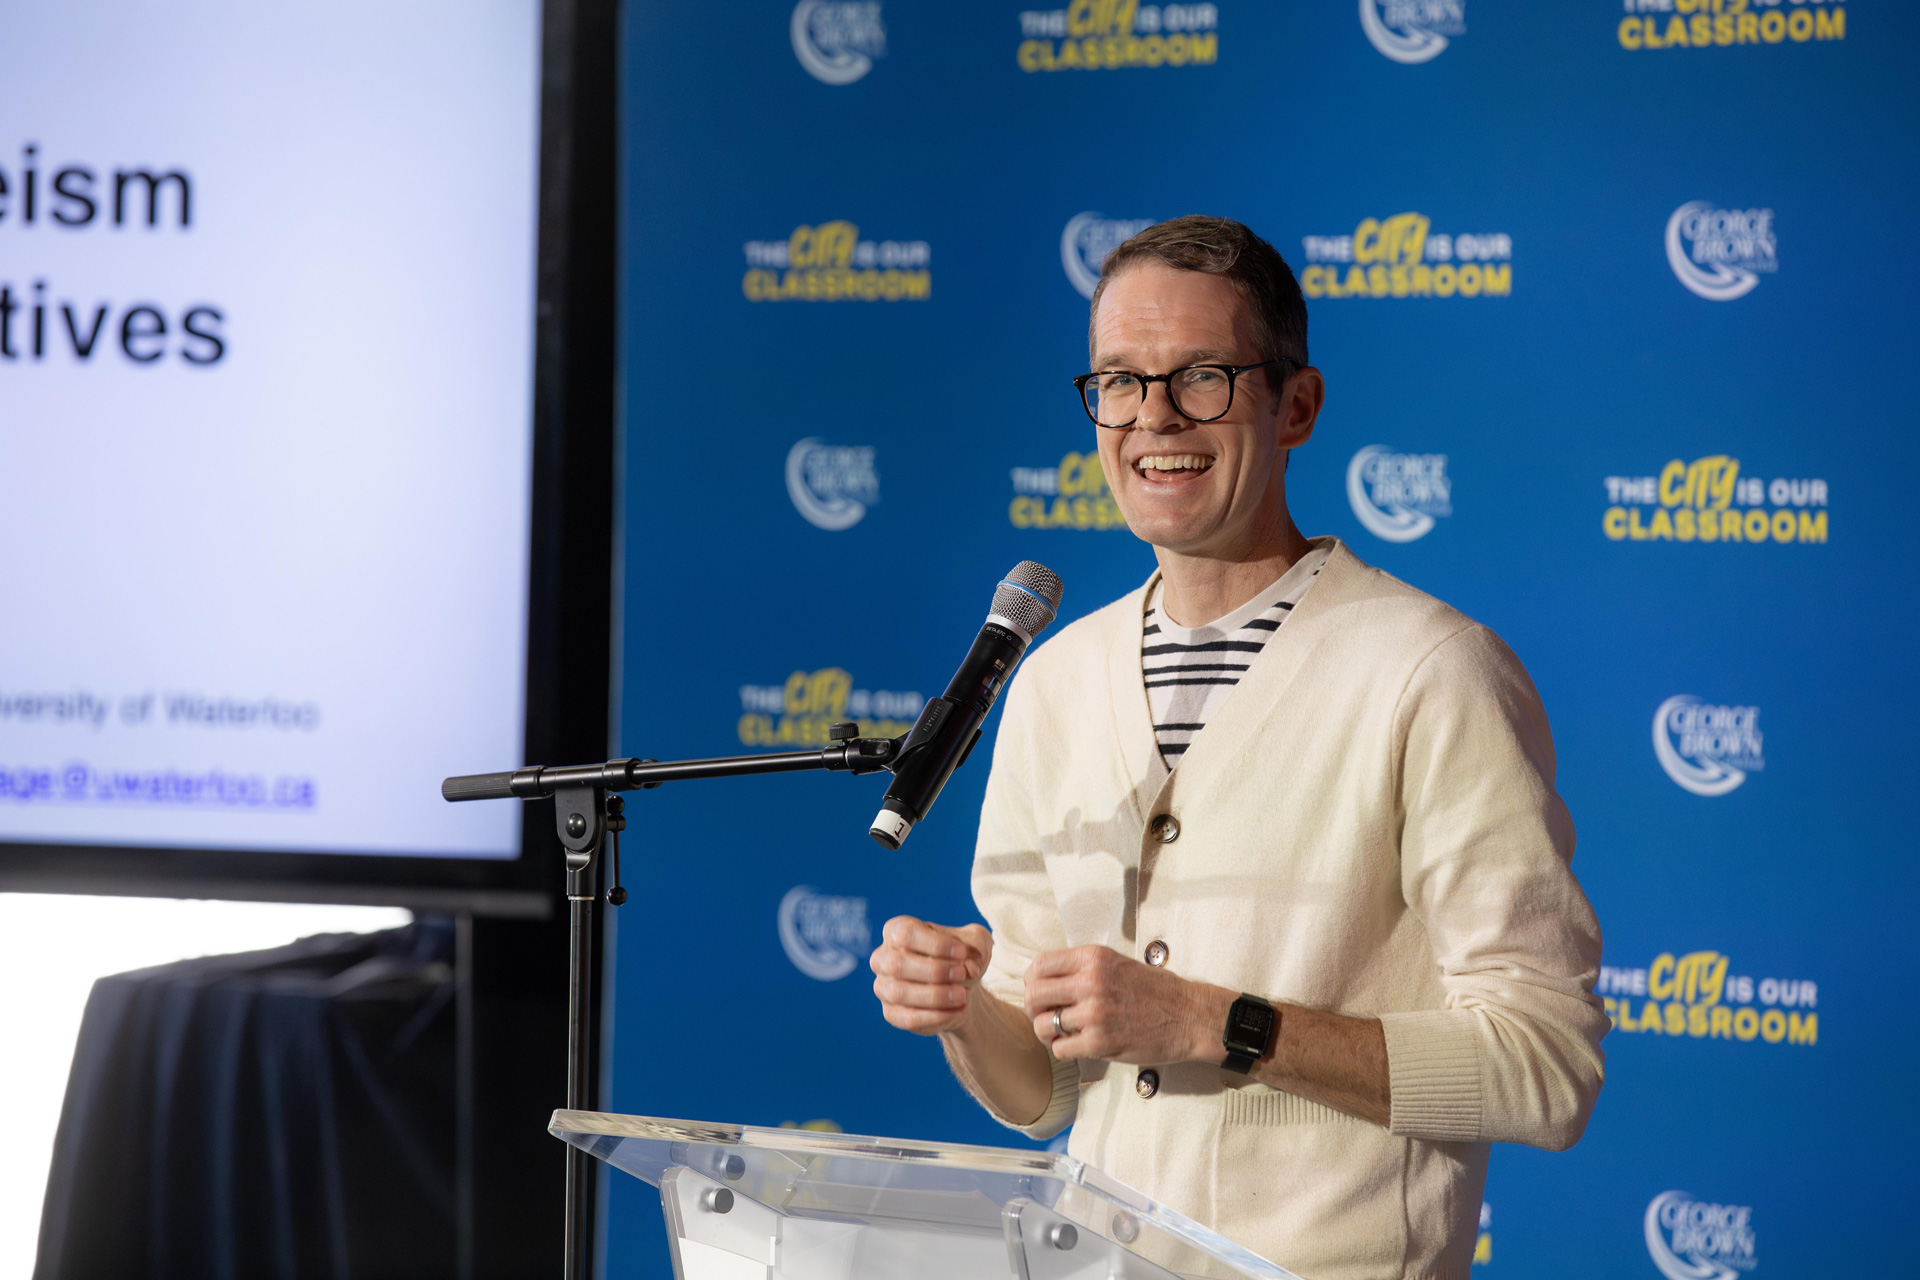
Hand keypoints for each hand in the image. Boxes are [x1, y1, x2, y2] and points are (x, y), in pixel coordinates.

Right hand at [870, 916, 992, 1035]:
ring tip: (962, 995)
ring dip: (935, 995)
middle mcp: (883, 958)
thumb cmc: (962, 958)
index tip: (962, 952)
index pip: (906, 934)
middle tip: (962, 974)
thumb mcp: (975, 943)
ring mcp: (883, 987)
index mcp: (897, 930)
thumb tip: (968, 967)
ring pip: (900, 993)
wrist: (961, 989)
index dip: (935, 944)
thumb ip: (973, 947)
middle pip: (897, 963)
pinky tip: (957, 1010)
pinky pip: (907, 1018)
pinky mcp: (891, 1013)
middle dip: (934, 971)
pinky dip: (935, 1016)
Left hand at [1024, 944, 1227, 1064]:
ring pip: (1043, 1025)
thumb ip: (1083, 967)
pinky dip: (1063, 1050)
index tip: (1041, 991)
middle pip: (1034, 995)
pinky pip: (1060, 1049)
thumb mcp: (1116, 963)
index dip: (1033, 980)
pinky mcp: (1100, 1043)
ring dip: (1047, 1032)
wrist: (1188, 1016)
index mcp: (1093, 958)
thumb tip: (1045, 979)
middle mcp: (1090, 982)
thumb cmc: (1154, 990)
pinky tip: (1076, 1045)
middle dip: (1034, 1008)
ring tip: (1061, 1033)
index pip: (1040, 964)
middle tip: (1046, 1015)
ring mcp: (1094, 1014)